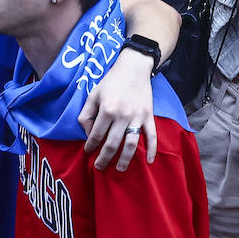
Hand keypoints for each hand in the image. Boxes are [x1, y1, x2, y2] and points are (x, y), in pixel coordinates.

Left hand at [79, 48, 155, 170]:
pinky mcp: (149, 116)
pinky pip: (152, 135)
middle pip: (112, 144)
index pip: (96, 135)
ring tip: (120, 169)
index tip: (88, 151)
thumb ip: (86, 114)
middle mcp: (122, 115)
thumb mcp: (93, 94)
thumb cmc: (111, 82)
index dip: (90, 146)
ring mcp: (137, 117)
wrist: (134, 67)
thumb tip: (88, 134)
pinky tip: (150, 161)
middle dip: (104, 158)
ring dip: (125, 159)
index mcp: (107, 109)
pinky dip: (152, 149)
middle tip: (99, 167)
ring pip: (131, 144)